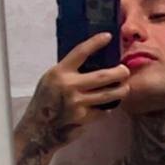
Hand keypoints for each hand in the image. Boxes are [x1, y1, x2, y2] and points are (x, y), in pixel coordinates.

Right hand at [17, 33, 129, 150]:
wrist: (38, 128)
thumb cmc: (45, 100)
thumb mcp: (51, 79)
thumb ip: (68, 71)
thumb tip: (90, 61)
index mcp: (60, 72)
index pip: (80, 52)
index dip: (95, 43)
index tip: (108, 36)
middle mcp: (69, 86)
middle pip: (102, 76)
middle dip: (119, 73)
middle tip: (125, 71)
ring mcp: (77, 103)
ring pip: (107, 95)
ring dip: (120, 91)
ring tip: (125, 88)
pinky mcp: (83, 118)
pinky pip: (101, 111)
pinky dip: (107, 108)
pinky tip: (109, 105)